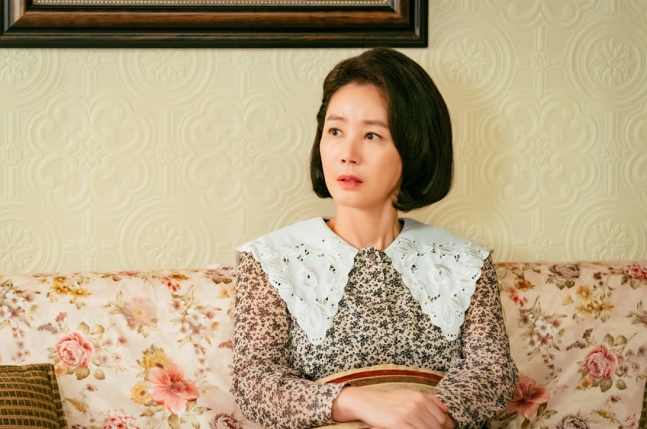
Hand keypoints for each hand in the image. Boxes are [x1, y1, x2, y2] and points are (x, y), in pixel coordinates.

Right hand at [332, 387, 454, 428]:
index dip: (440, 427)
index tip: (431, 427)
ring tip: (412, 427)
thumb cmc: (390, 400)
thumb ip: (429, 400)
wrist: (368, 402)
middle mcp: (416, 404)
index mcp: (421, 397)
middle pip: (436, 427)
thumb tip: (446, 409)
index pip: (442, 418)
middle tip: (420, 428)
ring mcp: (408, 414)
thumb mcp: (410, 394)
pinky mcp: (398, 423)